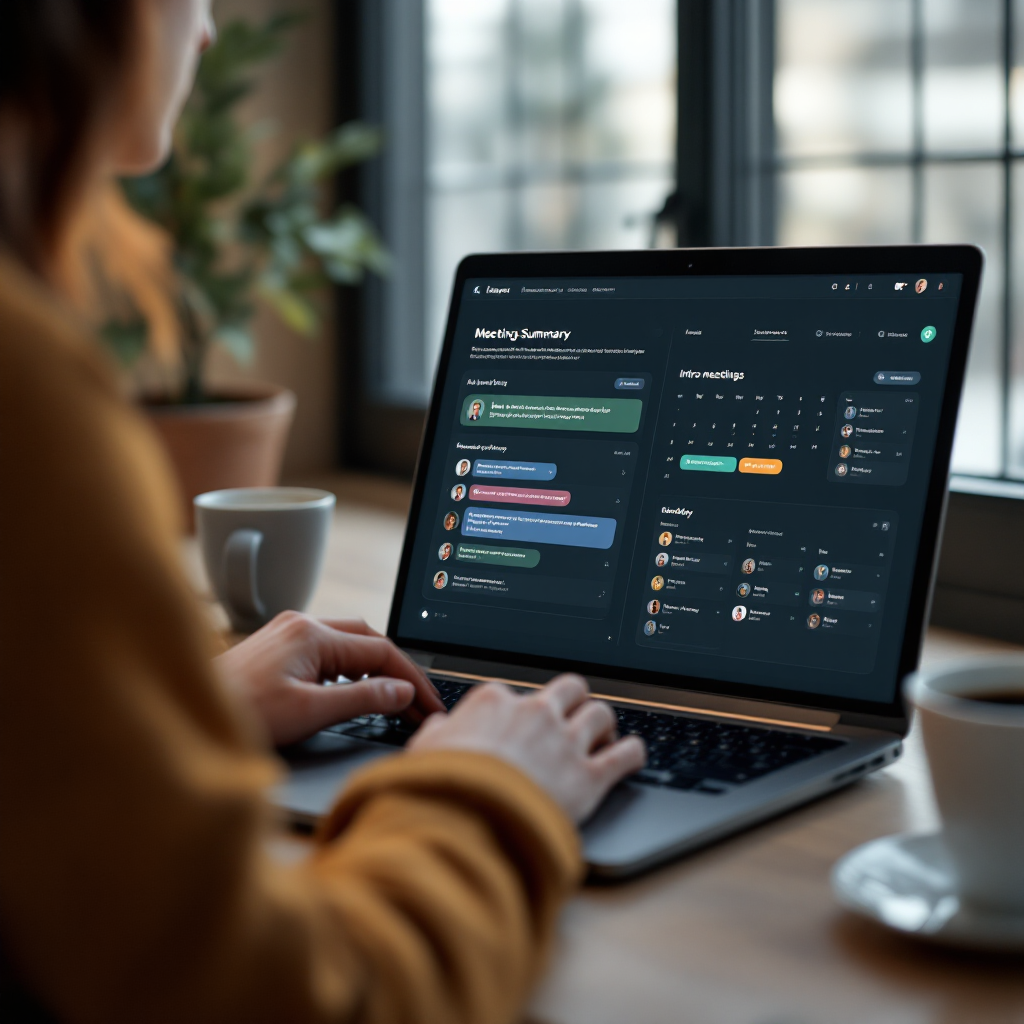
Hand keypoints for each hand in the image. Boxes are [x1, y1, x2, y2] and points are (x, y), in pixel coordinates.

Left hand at [215, 612, 444, 745]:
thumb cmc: (237, 714)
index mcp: (312, 634)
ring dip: (374, 669)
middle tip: (420, 702)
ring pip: (348, 644)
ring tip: (395, 699)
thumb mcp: (309, 712)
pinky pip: (327, 651)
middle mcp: (301, 625)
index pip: (380, 652)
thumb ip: (362, 700)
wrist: (187, 715)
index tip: (431, 705)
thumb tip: (402, 693)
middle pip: (368, 640)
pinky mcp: (277, 648)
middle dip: (398, 670)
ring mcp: (287, 633)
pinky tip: (354, 690)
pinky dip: (350, 670)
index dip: (412, 680)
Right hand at [408, 674, 645, 822]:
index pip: (515, 694)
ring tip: (599, 738)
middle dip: (572, 702)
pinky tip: (630, 756)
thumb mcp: (423, 752)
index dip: (519, 712)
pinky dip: (632, 753)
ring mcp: (565, 743)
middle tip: (569, 719)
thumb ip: (438, 734)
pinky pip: (627, 754)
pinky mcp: (590, 777)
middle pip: (569, 689)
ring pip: (601, 713)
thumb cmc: (441, 788)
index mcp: (494, 703)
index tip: (518, 726)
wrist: (467, 823)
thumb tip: (441, 729)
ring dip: (602, 725)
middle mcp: (535, 714)